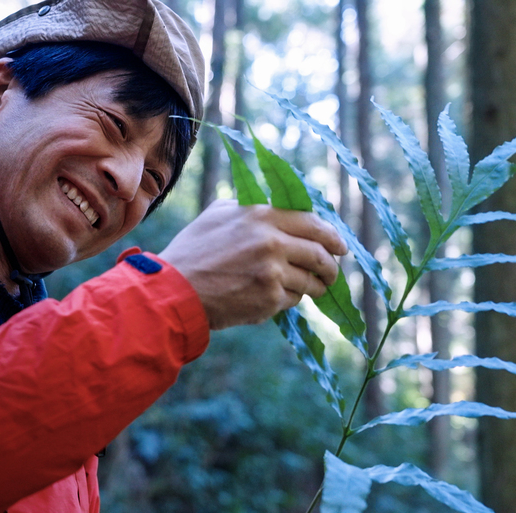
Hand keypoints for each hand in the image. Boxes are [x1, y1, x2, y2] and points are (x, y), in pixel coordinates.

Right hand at [159, 199, 346, 329]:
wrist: (175, 289)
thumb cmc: (192, 251)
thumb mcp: (217, 214)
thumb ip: (249, 208)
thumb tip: (275, 209)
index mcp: (262, 216)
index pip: (313, 224)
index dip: (332, 237)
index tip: (340, 247)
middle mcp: (273, 242)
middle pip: (320, 254)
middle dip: (331, 267)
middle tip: (331, 273)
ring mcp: (273, 272)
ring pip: (310, 281)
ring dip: (314, 287)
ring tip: (311, 290)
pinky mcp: (269, 299)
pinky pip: (293, 300)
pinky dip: (289, 300)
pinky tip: (274, 298)